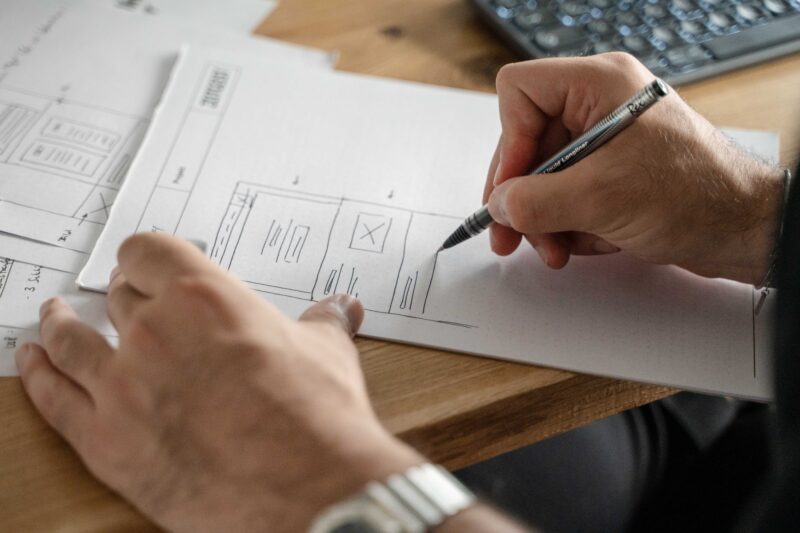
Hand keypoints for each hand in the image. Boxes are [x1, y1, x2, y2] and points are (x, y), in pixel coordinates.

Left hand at [14, 233, 421, 532]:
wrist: (306, 488)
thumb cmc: (314, 419)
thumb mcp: (326, 353)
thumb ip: (324, 323)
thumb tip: (341, 309)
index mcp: (204, 297)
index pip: (148, 253)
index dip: (143, 258)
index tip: (143, 265)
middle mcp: (154, 331)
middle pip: (115, 297)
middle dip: (119, 297)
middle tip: (120, 300)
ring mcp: (122, 386)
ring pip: (70, 341)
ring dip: (59, 327)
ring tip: (54, 320)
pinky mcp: (106, 440)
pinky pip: (54, 398)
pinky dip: (38, 376)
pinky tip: (32, 364)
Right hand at [484, 53, 784, 284]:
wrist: (743, 229)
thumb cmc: (696, 195)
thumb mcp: (599, 198)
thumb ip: (535, 202)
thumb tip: (499, 206)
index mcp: (599, 85)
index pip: (521, 92)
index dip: (509, 141)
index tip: (512, 187)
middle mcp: (599, 106)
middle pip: (527, 141)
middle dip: (522, 195)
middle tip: (511, 234)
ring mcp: (606, 140)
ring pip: (544, 175)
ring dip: (544, 219)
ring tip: (557, 249)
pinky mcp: (612, 171)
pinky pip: (567, 193)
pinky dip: (568, 224)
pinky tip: (587, 242)